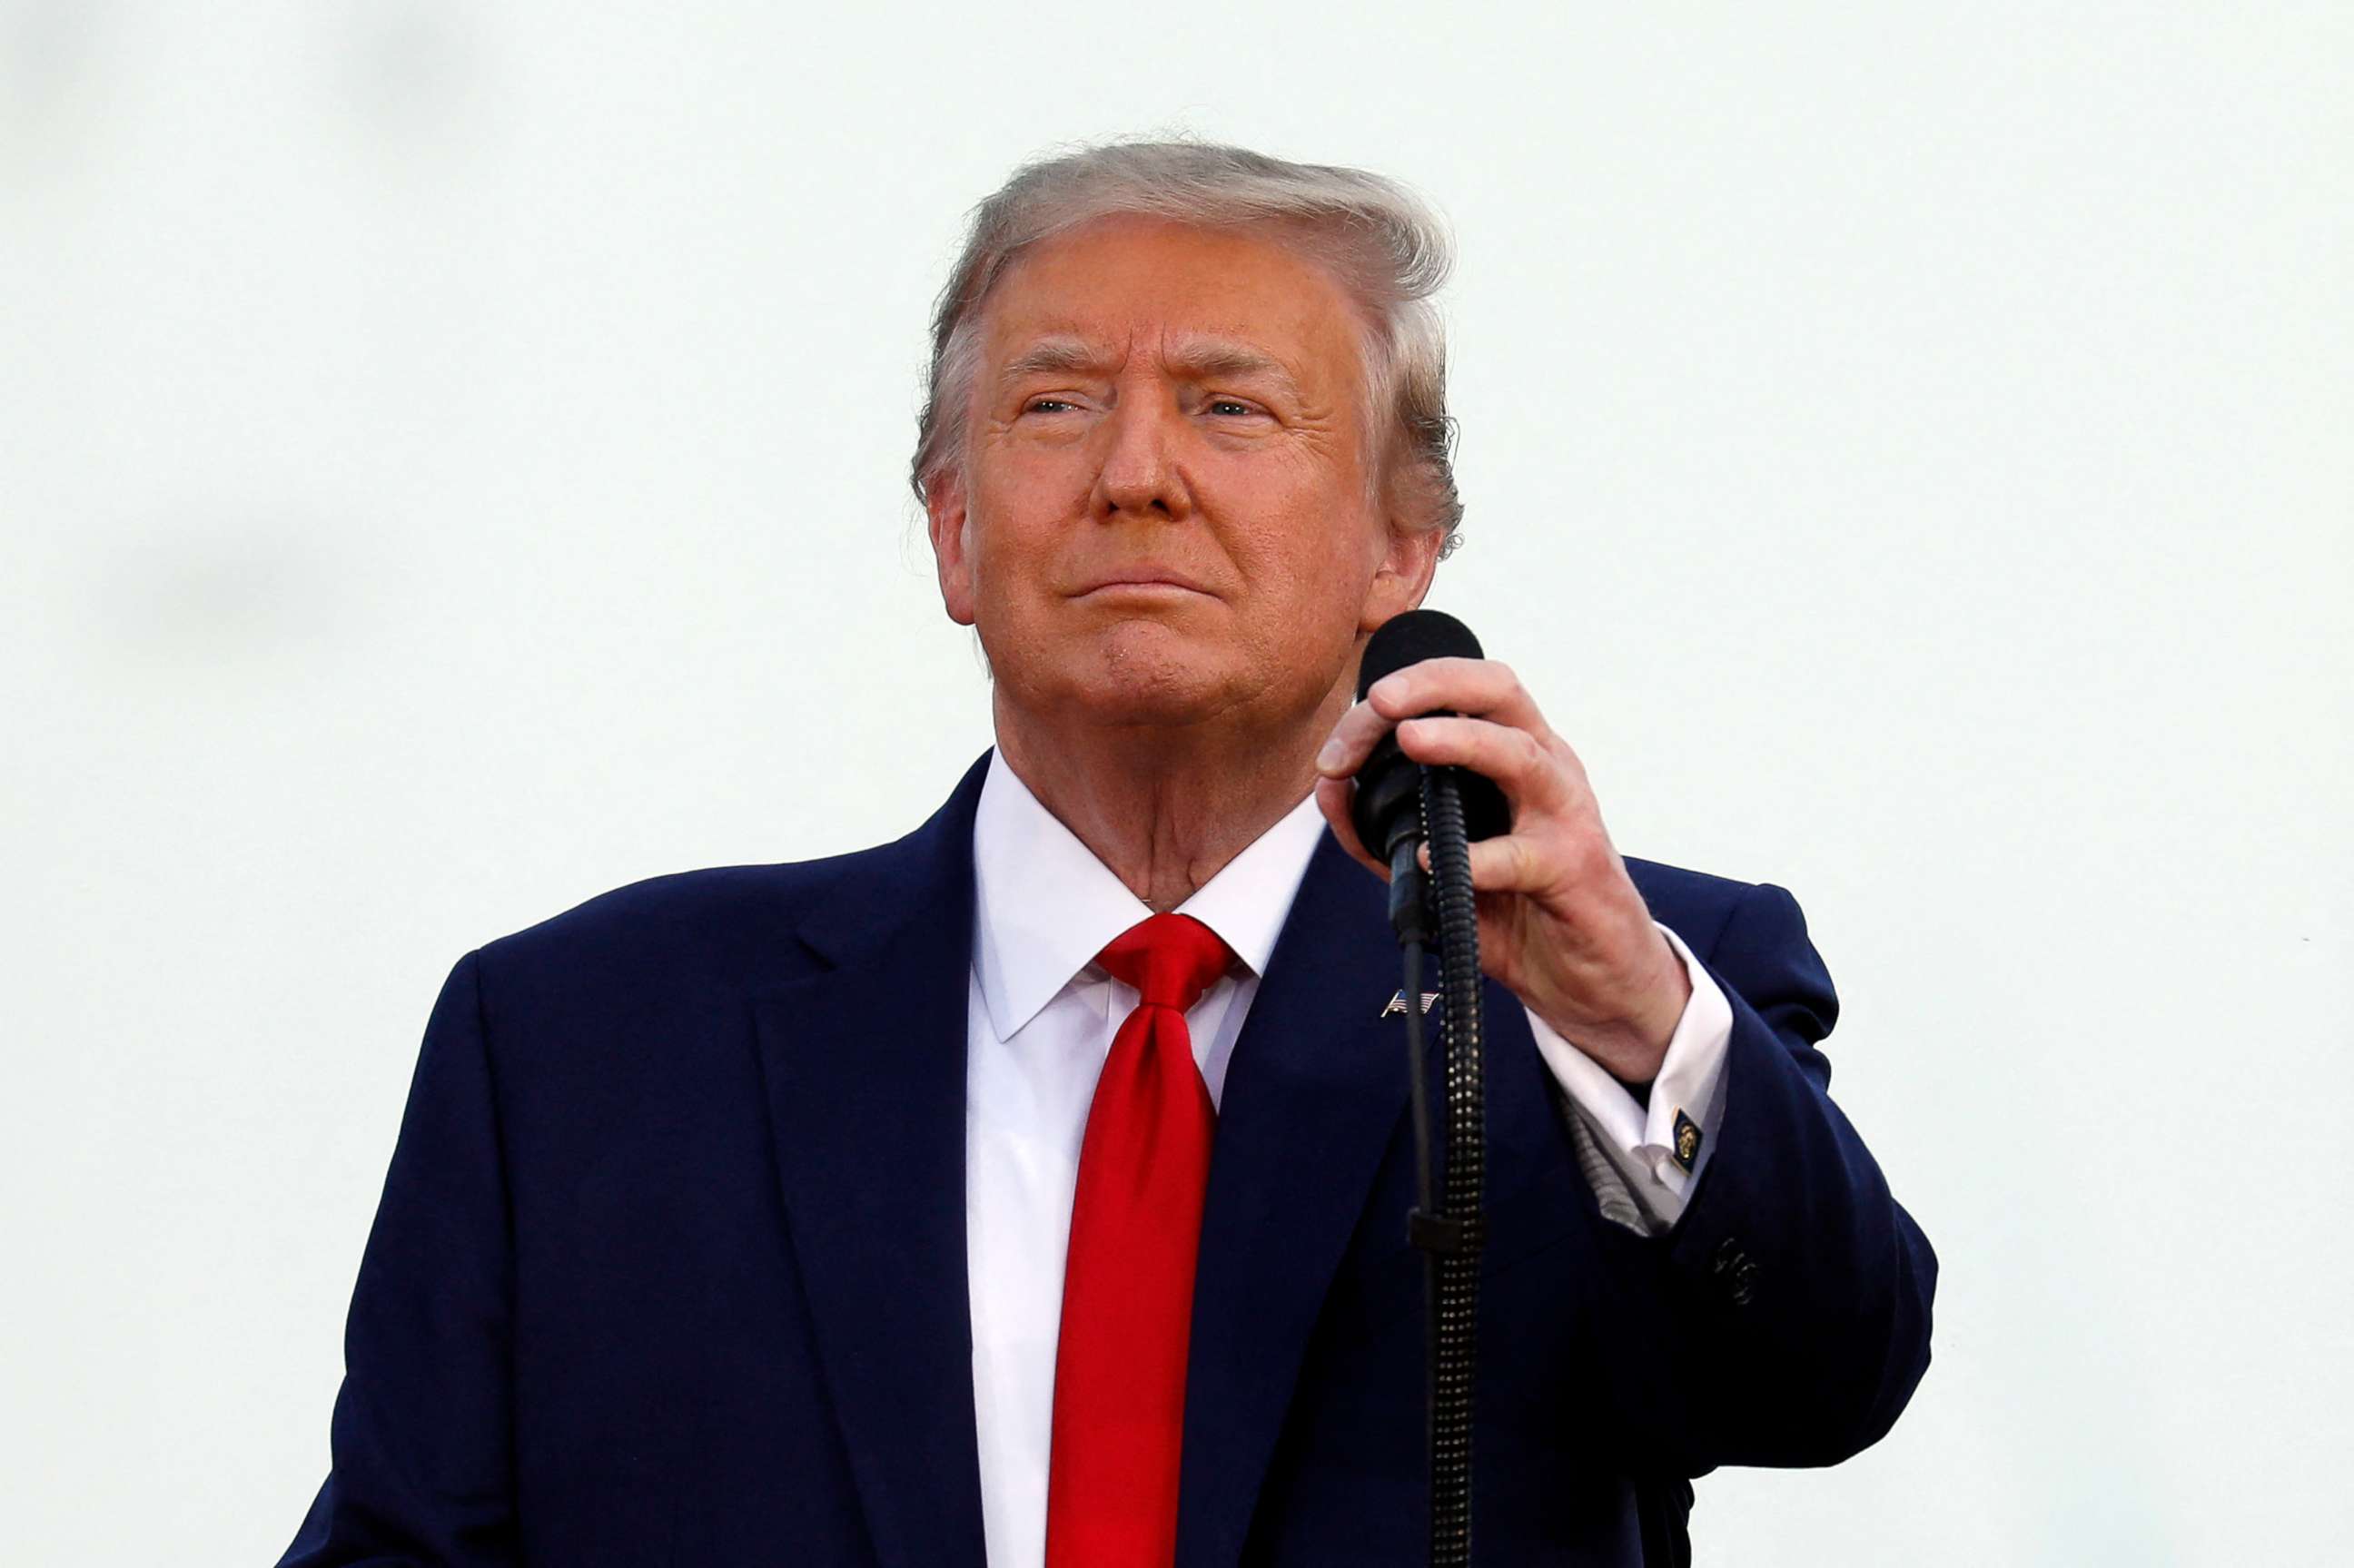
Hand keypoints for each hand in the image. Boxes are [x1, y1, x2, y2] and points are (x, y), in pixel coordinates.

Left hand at [1313, 658, 1690, 1084]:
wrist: (1592, 979)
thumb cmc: (1521, 909)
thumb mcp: (1443, 862)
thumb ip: (1384, 831)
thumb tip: (1329, 789)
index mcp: (1514, 755)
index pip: (1463, 689)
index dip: (1403, 692)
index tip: (1349, 727)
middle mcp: (1545, 768)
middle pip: (1498, 690)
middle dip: (1433, 685)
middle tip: (1377, 701)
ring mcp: (1564, 814)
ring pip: (1519, 753)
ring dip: (1461, 740)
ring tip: (1410, 740)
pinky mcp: (1574, 870)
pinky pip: (1523, 855)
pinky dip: (1475, 857)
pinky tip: (1435, 860)